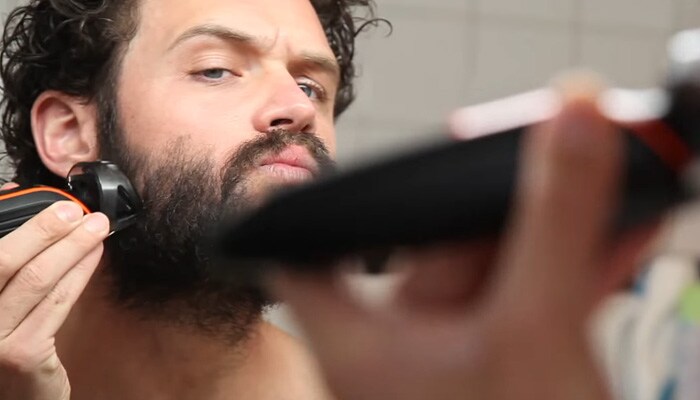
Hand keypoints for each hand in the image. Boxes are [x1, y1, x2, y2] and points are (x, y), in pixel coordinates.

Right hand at [0, 184, 109, 399]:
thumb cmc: (7, 344)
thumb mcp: (1, 303)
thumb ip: (8, 261)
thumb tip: (19, 205)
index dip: (16, 220)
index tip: (50, 203)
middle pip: (5, 259)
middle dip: (44, 229)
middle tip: (75, 210)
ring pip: (36, 279)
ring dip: (71, 247)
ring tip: (95, 227)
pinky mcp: (22, 352)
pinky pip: (56, 303)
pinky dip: (78, 273)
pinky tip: (94, 256)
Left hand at [270, 97, 657, 398]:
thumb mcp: (533, 336)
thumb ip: (552, 227)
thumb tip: (571, 123)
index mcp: (363, 344)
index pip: (307, 261)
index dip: (310, 212)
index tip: (329, 167)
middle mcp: (402, 351)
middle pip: (432, 249)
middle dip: (498, 201)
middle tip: (547, 144)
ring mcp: (461, 365)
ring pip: (497, 275)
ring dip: (550, 230)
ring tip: (599, 180)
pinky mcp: (512, 377)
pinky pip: (538, 306)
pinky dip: (576, 270)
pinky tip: (621, 236)